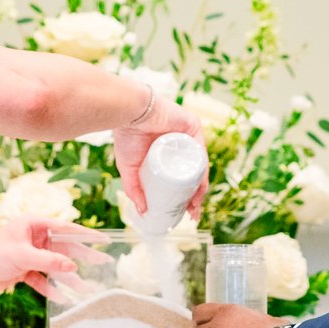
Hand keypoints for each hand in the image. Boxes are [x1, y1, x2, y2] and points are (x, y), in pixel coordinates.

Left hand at [0, 218, 103, 298]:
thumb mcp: (23, 256)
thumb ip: (50, 261)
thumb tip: (73, 267)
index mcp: (33, 225)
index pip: (65, 228)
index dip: (85, 234)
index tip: (102, 238)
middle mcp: (33, 238)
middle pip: (63, 248)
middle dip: (82, 257)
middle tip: (103, 261)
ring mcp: (29, 254)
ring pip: (55, 266)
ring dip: (68, 278)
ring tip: (85, 288)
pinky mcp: (24, 270)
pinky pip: (42, 279)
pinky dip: (50, 287)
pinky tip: (61, 297)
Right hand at [111, 94, 207, 219]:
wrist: (128, 113)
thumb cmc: (126, 136)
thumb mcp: (129, 168)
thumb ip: (134, 189)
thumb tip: (142, 212)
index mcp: (169, 154)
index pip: (182, 177)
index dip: (186, 196)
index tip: (186, 213)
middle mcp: (181, 145)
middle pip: (193, 173)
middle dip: (196, 196)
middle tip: (193, 213)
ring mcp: (188, 136)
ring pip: (199, 165)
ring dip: (201, 187)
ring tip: (196, 204)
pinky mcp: (193, 126)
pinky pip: (200, 151)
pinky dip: (203, 169)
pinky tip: (200, 186)